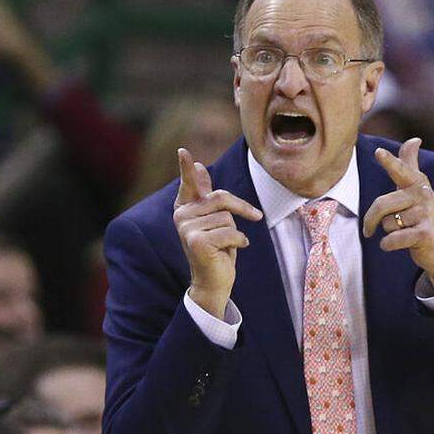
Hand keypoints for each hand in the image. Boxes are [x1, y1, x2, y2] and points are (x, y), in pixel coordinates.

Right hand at [173, 148, 261, 317]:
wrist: (213, 281)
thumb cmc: (216, 249)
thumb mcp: (214, 219)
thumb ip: (206, 194)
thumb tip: (198, 166)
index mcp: (184, 208)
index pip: (189, 183)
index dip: (186, 169)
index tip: (183, 151)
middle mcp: (181, 216)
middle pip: (221, 198)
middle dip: (240, 209)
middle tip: (252, 218)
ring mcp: (187, 229)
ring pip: (228, 218)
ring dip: (235, 232)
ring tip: (225, 245)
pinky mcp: (197, 242)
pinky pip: (230, 232)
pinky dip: (239, 242)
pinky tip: (230, 252)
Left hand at [362, 137, 433, 292]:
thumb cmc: (423, 215)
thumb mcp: (417, 188)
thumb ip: (410, 164)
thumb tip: (414, 139)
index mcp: (417, 183)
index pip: (400, 170)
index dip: (389, 162)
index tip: (378, 152)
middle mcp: (424, 195)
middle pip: (381, 204)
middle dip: (371, 219)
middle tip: (371, 228)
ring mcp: (426, 214)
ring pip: (386, 224)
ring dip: (388, 232)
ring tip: (404, 232)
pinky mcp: (426, 234)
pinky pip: (392, 239)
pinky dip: (388, 245)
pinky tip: (399, 243)